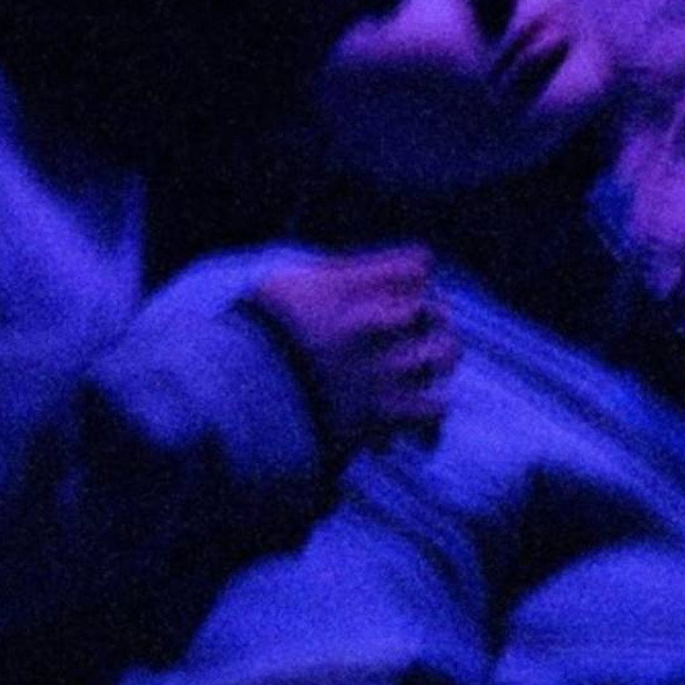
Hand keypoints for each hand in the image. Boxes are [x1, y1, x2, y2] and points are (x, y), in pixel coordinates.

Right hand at [250, 246, 458, 453]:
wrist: (238, 402)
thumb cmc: (254, 340)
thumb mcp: (282, 286)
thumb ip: (328, 275)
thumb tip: (358, 274)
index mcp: (352, 288)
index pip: (420, 265)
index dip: (416, 279)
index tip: (404, 294)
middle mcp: (374, 323)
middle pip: (436, 307)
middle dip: (430, 319)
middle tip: (418, 333)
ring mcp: (384, 369)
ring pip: (446, 353)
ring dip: (435, 360)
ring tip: (419, 371)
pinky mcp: (385, 414)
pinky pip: (436, 407)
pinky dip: (429, 413)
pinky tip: (415, 419)